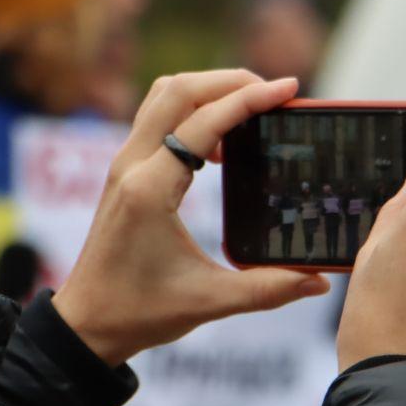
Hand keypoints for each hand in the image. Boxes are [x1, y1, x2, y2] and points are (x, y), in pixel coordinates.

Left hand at [50, 71, 330, 366]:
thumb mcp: (209, 302)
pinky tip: (218, 148)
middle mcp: (131, 166)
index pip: (202, 121)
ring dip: (207, 91)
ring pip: (163, 96)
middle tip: (274, 94)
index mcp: (150, 189)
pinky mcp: (124, 172)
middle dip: (230, 81)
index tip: (288, 89)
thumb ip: (268, 289)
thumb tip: (319, 281)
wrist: (86, 324)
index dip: (249, 99)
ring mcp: (123, 165)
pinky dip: (191, 112)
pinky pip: (157, 119)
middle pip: (178, 89)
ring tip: (250, 112)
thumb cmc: (139, 312)